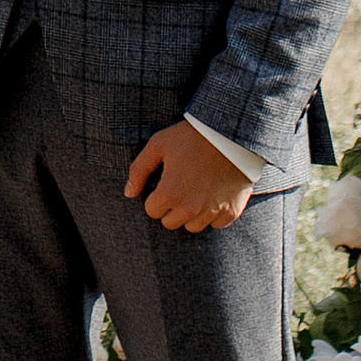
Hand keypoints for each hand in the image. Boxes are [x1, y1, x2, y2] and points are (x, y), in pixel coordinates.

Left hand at [125, 118, 256, 232]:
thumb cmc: (191, 136)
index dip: (156, 197)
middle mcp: (189, 209)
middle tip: (180, 187)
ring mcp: (212, 212)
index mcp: (169, 194)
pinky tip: (214, 195)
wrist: (231, 134)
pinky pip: (216, 224)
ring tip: (196, 191)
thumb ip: (139, 171)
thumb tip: (129, 193)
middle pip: (170, 222)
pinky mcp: (231, 212)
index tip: (164, 183)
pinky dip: (214, 214)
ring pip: (192, 226)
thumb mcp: (158, 145)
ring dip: (191, 214)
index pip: (152, 211)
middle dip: (171, 208)